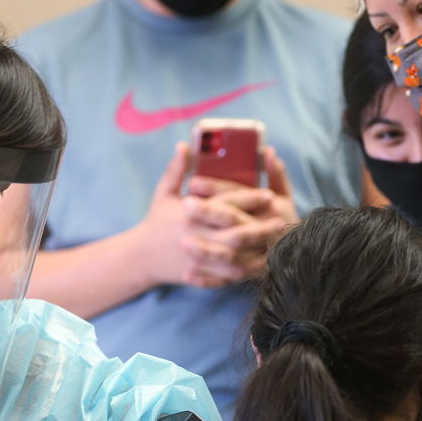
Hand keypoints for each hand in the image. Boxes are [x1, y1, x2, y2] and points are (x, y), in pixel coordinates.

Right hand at [134, 143, 274, 288]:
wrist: (141, 257)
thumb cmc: (156, 221)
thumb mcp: (164, 193)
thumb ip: (176, 169)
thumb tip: (184, 144)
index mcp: (190, 213)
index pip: (224, 204)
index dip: (248, 198)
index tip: (268, 194)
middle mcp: (196, 236)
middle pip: (234, 232)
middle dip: (259, 226)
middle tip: (280, 220)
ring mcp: (199, 258)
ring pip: (234, 257)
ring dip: (256, 250)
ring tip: (275, 244)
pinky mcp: (202, 273)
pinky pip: (227, 276)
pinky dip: (246, 272)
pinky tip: (262, 266)